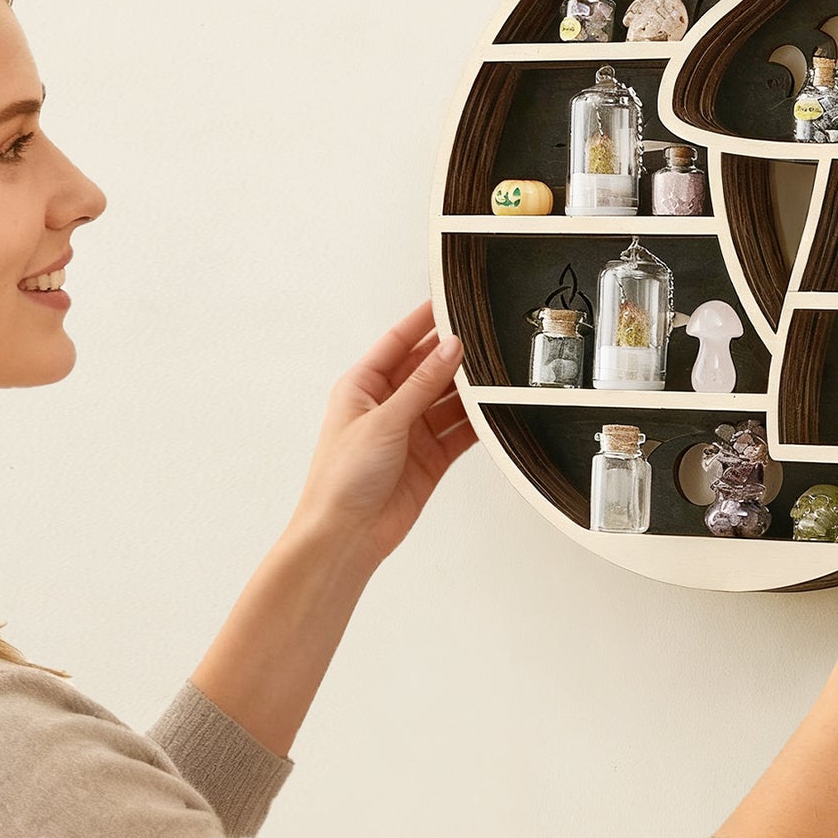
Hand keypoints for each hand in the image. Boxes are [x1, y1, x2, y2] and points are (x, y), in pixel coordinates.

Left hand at [287, 299, 476, 572]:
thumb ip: (421, 385)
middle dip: (454, 356)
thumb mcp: (383, 421)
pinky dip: (475, 423)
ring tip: (495, 375)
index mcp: (362, 387)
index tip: (450, 301)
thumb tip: (449, 350)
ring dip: (468, 390)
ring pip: (447, 400)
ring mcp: (409, 431)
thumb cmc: (341, 480)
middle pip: (427, 369)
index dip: (424, 321)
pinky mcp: (429, 457)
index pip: (398, 342)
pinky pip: (458, 432)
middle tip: (485, 338)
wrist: (346, 535)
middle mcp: (387, 406)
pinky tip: (492, 412)